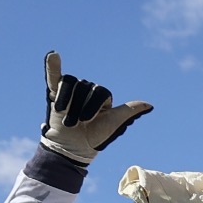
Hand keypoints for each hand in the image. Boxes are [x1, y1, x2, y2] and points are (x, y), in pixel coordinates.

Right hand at [39, 51, 150, 166]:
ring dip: (67, 103)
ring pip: (69, 84)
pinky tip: (53, 55)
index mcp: (101, 95)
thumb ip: (129, 111)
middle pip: (84, 87)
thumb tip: (150, 105)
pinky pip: (54, 75)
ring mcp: (71, 90)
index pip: (99, 91)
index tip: (88, 121)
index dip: (93, 106)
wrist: (73, 146)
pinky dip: (52, 66)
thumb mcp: (114, 123)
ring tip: (66, 119)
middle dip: (79, 108)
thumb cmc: (95, 135)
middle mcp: (87, 89)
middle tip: (77, 123)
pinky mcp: (54, 91)